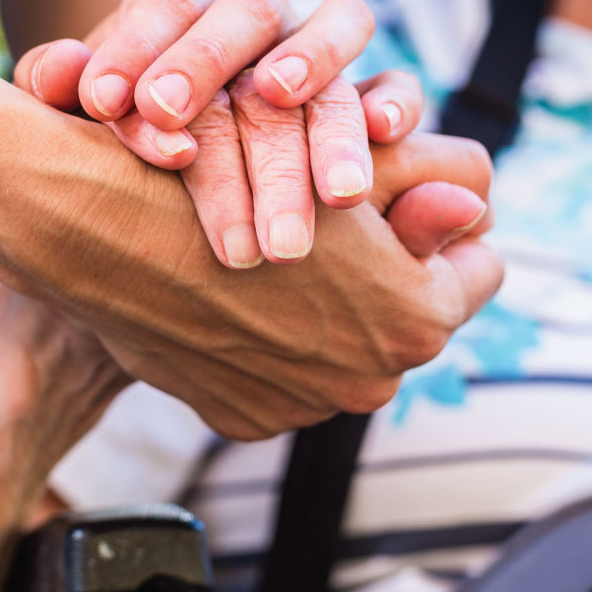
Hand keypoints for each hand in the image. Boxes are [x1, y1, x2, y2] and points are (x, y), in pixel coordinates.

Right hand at [0, 100, 501, 439]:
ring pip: (341, 354)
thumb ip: (427, 196)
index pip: (480, 270)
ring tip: (280, 264)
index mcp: (415, 320)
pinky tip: (234, 302)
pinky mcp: (246, 420)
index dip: (450, 228)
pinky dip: (269, 350)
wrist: (111, 231)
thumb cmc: (230, 178)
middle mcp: (370, 382)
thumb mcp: (338, 171)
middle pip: (407, 321)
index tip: (418, 205)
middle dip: (386, 280)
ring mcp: (303, 409)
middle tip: (343, 231)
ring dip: (324, 317)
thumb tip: (476, 208)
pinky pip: (282, 382)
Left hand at [12, 0, 416, 263]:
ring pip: (332, 50)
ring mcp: (314, 47)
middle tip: (180, 151)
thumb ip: (61, 81)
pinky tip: (383, 136)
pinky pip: (394, 82)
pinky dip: (395, 102)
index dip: (140, 46)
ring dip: (320, 114)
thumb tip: (62, 74)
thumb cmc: (130, 108)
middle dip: (211, 76)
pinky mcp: (361, 89)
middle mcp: (256, 13)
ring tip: (316, 181)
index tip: (111, 105)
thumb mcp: (89, 93)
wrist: (186, 117)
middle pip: (244, 20)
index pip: (168, 0)